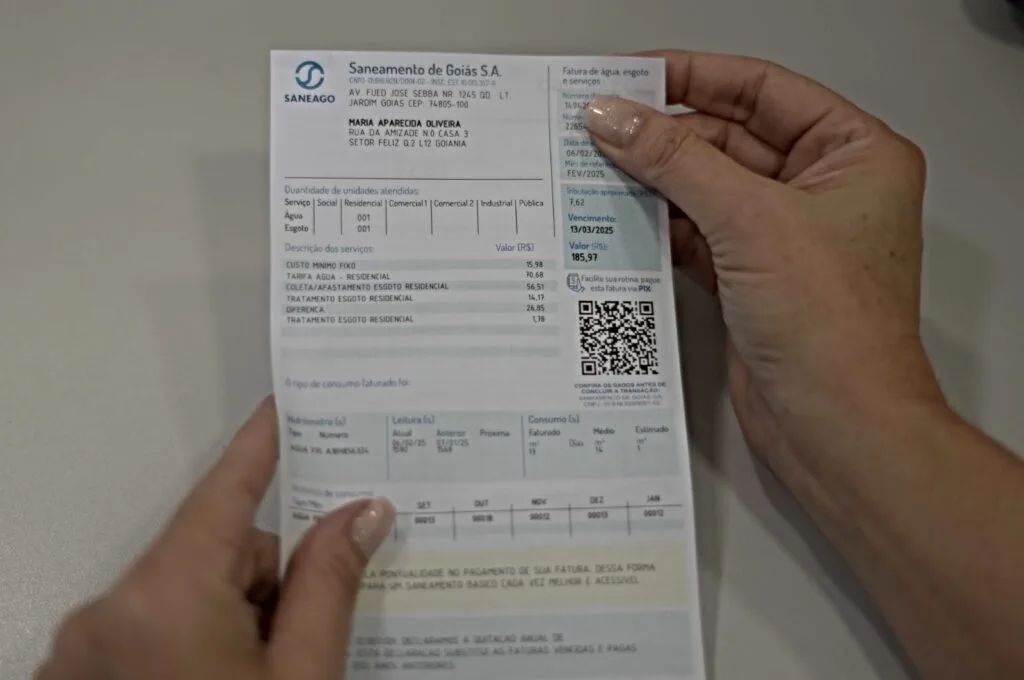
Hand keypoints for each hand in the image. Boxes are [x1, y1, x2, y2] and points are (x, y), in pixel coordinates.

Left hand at [36, 397, 394, 679]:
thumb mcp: (301, 679)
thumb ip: (329, 586)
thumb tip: (361, 515)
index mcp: (165, 599)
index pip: (226, 493)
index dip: (261, 446)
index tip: (281, 406)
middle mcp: (109, 614)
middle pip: (213, 554)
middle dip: (267, 580)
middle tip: (300, 640)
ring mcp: (85, 649)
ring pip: (184, 595)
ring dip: (234, 620)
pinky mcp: (81, 675)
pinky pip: (152, 630)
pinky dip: (196, 643)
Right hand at [584, 50, 943, 484]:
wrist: (836, 427)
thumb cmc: (836, 331)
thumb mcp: (751, 221)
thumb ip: (678, 162)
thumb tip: (620, 119)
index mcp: (853, 154)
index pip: (763, 90)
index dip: (697, 76)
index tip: (635, 75)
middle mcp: (822, 190)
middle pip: (728, 138)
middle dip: (665, 135)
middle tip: (602, 127)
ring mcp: (783, 237)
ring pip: (706, 188)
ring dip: (656, 181)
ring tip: (600, 168)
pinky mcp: (750, 278)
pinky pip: (696, 233)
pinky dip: (659, 227)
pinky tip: (621, 218)